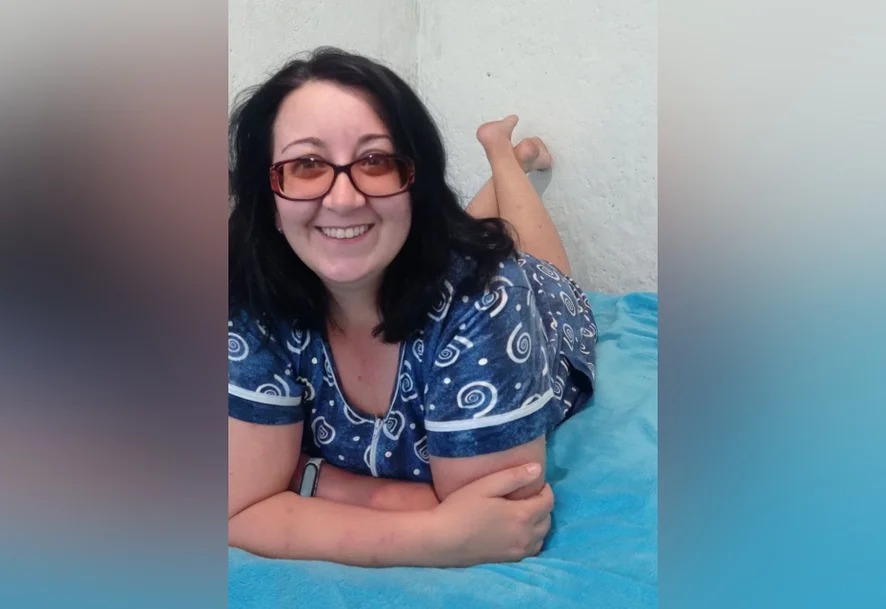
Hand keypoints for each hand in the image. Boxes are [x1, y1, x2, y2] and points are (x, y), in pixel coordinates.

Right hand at [431, 463, 553, 565]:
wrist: (442, 540)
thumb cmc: (461, 508)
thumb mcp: (486, 486)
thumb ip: (514, 476)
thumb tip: (538, 469)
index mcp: (522, 515)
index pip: (548, 502)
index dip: (546, 490)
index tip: (537, 483)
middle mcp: (525, 536)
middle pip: (547, 520)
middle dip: (543, 506)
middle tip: (530, 496)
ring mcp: (517, 551)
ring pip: (541, 537)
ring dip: (539, 524)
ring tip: (526, 513)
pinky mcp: (508, 560)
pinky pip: (531, 550)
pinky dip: (531, 539)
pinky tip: (518, 532)